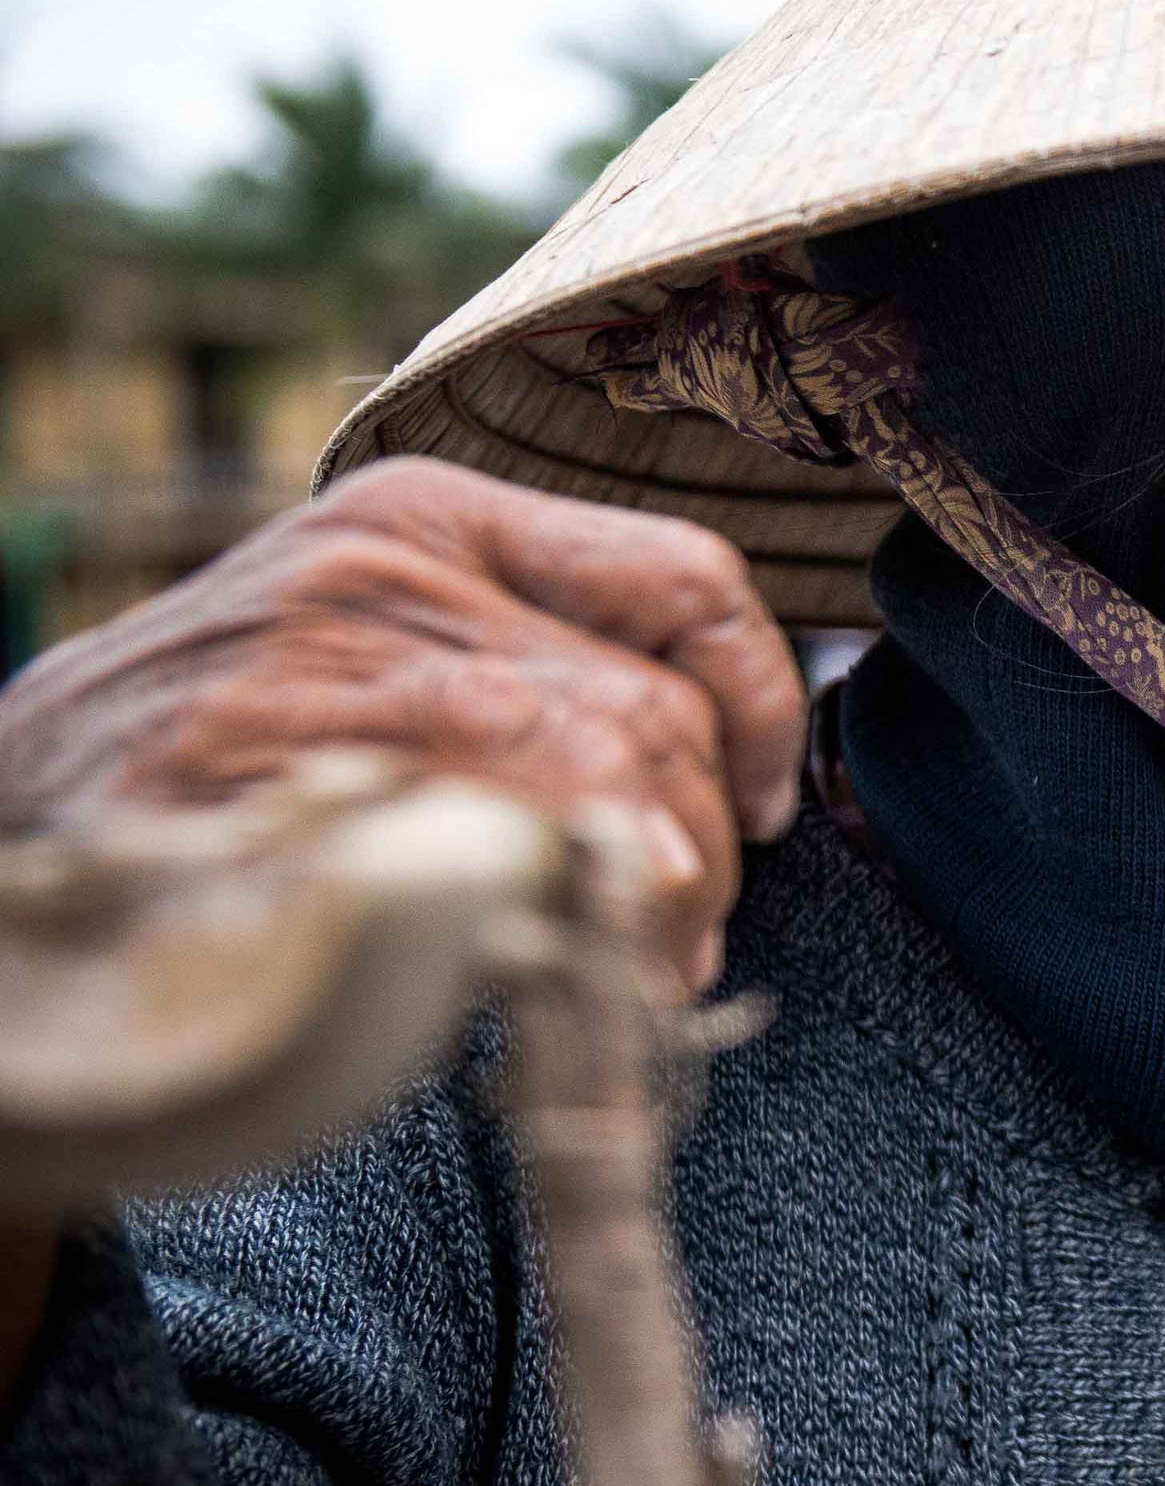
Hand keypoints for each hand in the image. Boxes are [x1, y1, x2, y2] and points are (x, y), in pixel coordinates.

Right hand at [0, 459, 806, 997]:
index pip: (688, 578)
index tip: (767, 802)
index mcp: (431, 515)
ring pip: (591, 783)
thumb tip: (722, 776)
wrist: (14, 811)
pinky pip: (476, 857)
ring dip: (649, 902)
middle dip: (708, 846)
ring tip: (642, 966)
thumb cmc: (230, 740)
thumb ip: (535, 661)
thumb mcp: (380, 638)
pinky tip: (554, 970)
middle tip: (691, 930)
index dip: (765, 701)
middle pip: (653, 707)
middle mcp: (386, 572)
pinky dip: (552, 926)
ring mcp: (321, 674)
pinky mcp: (267, 791)